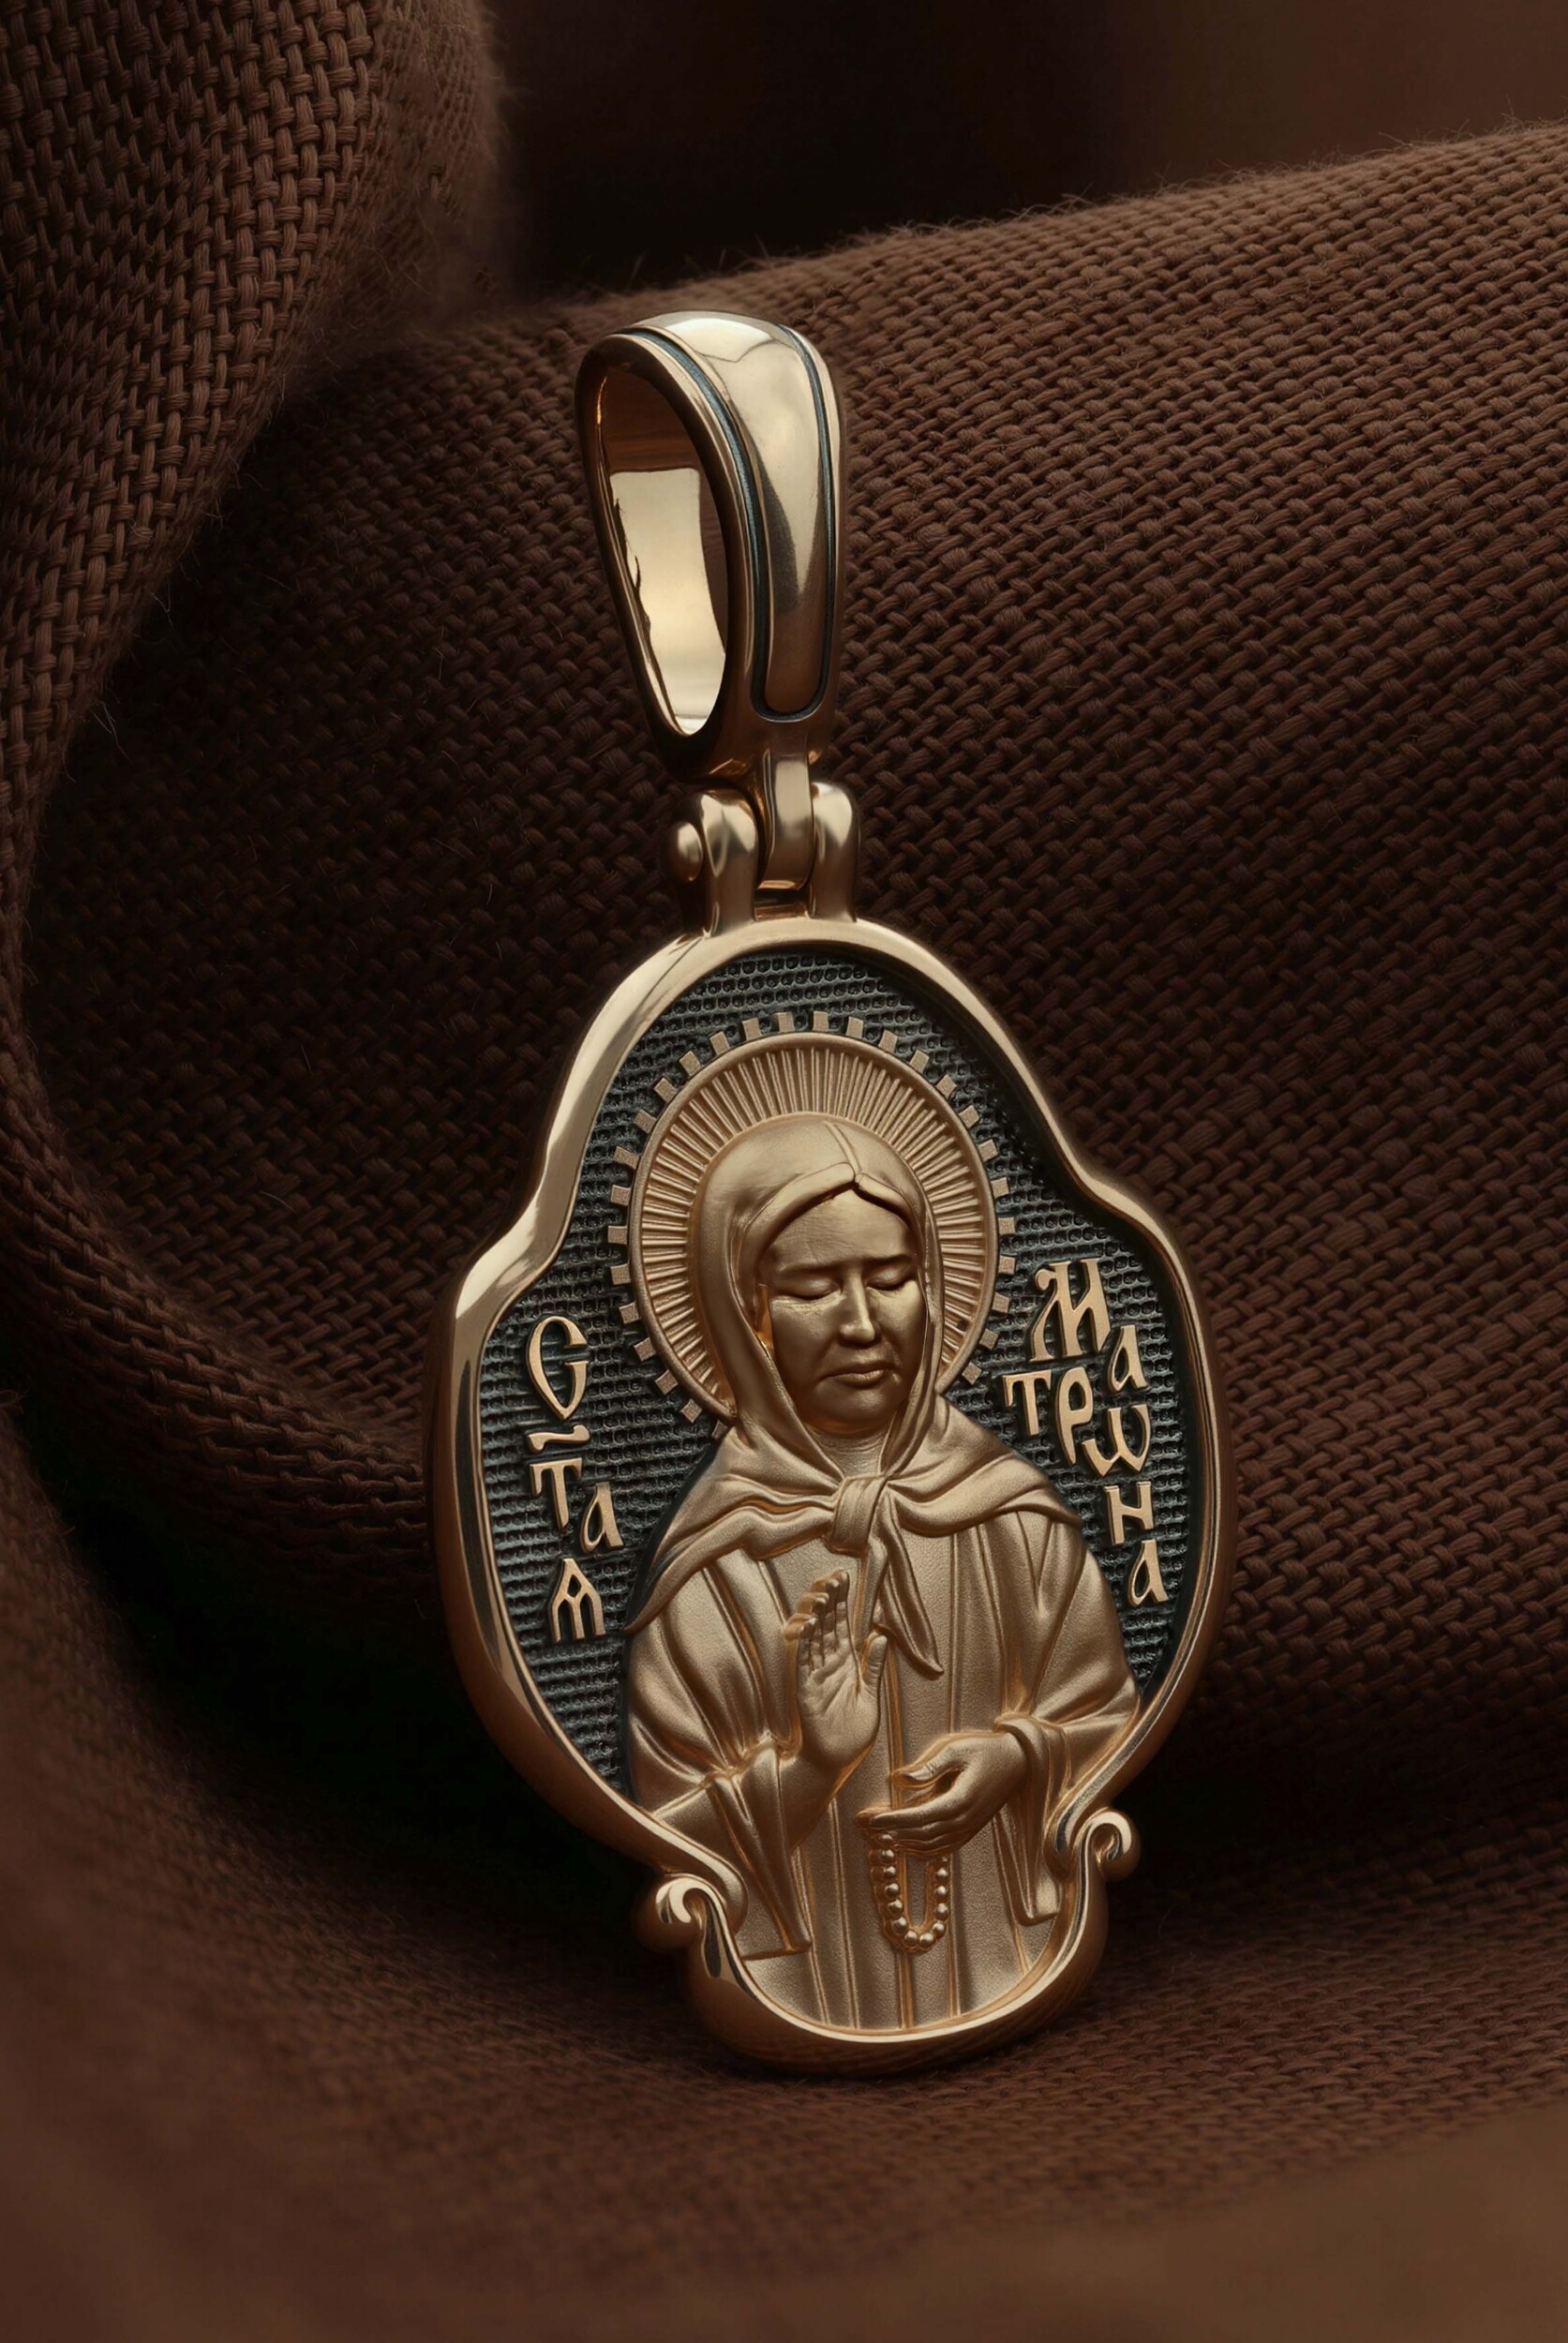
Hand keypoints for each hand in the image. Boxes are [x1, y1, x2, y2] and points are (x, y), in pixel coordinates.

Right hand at [785, 1569, 888, 1781]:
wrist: (836, 1762)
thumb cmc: (853, 1733)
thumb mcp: (871, 1696)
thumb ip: (874, 1667)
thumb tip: (881, 1635)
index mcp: (846, 1664)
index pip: (844, 1625)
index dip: (844, 1602)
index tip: (845, 1578)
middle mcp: (829, 1665)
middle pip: (828, 1625)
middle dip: (831, 1600)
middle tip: (834, 1576)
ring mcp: (814, 1675)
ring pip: (814, 1638)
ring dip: (816, 1616)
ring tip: (822, 1596)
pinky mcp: (804, 1689)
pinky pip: (803, 1662)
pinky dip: (805, 1643)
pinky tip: (808, 1625)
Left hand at [860, 1729, 1026, 1855]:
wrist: (1018, 1764)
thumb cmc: (984, 1750)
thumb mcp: (955, 1749)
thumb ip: (927, 1767)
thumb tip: (897, 1779)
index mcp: (959, 1800)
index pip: (919, 1817)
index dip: (893, 1821)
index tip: (871, 1820)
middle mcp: (964, 1821)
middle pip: (921, 1835)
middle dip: (891, 1833)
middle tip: (865, 1827)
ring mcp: (968, 1830)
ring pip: (930, 1847)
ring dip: (903, 1844)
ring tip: (879, 1836)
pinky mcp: (969, 1832)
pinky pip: (942, 1849)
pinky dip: (921, 1850)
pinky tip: (905, 1843)